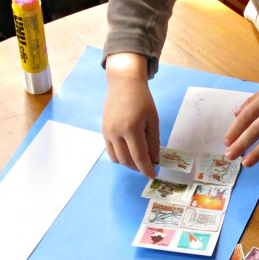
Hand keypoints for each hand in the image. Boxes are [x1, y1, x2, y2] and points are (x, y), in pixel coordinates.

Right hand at [102, 53, 159, 177]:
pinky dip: (121, 156)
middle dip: (138, 168)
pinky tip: (130, 152)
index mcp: (131, 129)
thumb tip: (154, 160)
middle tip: (149, 167)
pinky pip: (111, 151)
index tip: (153, 175)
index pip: (139, 157)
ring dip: (129, 164)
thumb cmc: (142, 99)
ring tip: (140, 160)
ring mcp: (107, 132)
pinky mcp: (103, 131)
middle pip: (127, 160)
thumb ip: (153, 142)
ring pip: (117, 158)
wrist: (123, 84)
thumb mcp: (153, 120)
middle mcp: (116, 132)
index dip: (146, 169)